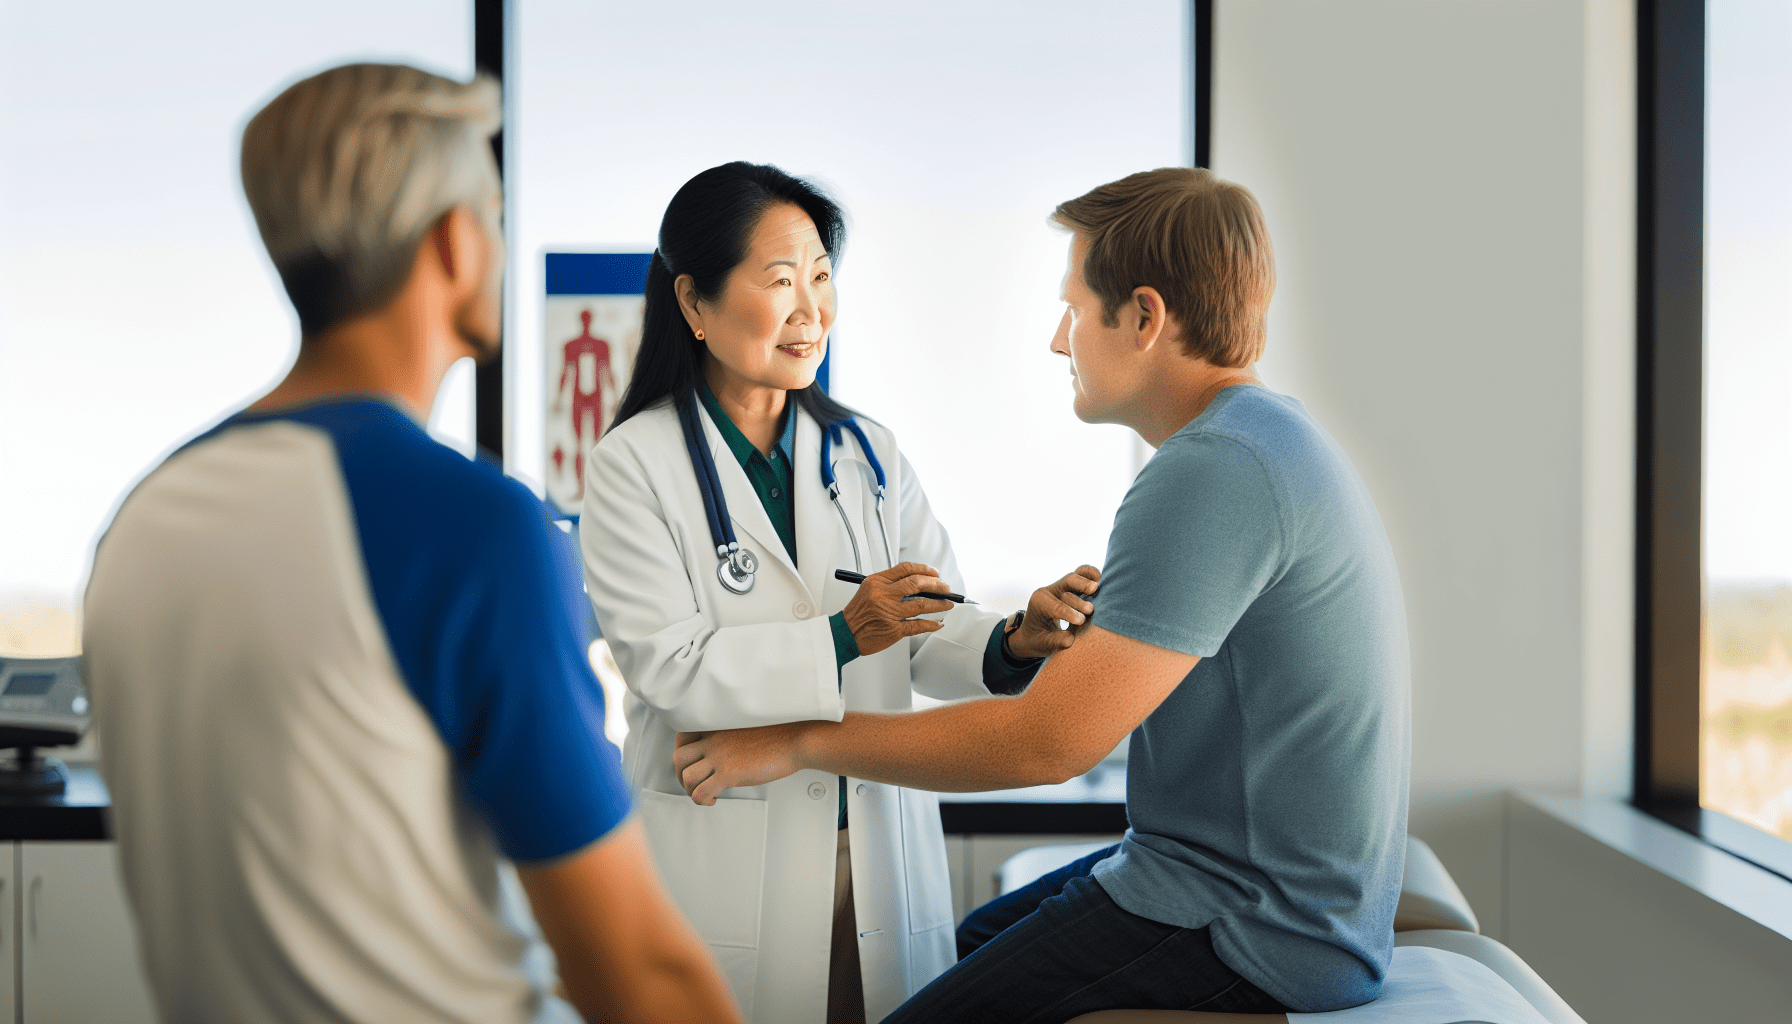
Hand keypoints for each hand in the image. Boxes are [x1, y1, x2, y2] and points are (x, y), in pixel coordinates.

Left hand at [674, 725, 808, 804]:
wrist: (796, 739)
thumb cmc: (779, 733)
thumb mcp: (746, 727)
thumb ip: (728, 735)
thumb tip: (721, 752)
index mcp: (717, 726)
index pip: (682, 736)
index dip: (682, 753)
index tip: (691, 764)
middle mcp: (714, 738)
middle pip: (679, 758)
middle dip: (681, 775)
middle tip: (693, 783)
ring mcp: (720, 756)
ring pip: (687, 777)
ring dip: (691, 790)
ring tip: (705, 795)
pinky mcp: (729, 773)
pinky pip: (700, 792)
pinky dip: (701, 801)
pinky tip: (713, 800)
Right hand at [842, 561, 953, 655]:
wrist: (846, 633)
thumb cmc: (858, 613)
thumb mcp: (869, 589)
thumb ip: (890, 584)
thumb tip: (918, 583)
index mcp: (877, 582)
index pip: (906, 569)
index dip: (924, 569)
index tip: (935, 573)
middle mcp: (884, 595)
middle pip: (917, 584)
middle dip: (936, 585)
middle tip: (945, 588)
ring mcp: (890, 613)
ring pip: (922, 604)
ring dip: (939, 604)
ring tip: (948, 603)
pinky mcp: (894, 629)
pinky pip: (918, 625)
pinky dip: (931, 624)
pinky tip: (938, 622)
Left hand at [1005, 564, 1101, 660]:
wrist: (1033, 633)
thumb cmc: (1038, 638)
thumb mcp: (1043, 643)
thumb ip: (1056, 640)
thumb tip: (1070, 639)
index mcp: (1039, 602)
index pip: (1057, 606)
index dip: (1070, 613)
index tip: (1081, 621)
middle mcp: (1050, 591)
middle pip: (1067, 582)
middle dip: (1080, 589)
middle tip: (1090, 601)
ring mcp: (1061, 586)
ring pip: (1076, 575)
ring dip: (1088, 580)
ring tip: (1097, 587)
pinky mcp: (1071, 586)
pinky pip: (1082, 574)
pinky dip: (1092, 575)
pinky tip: (1101, 580)